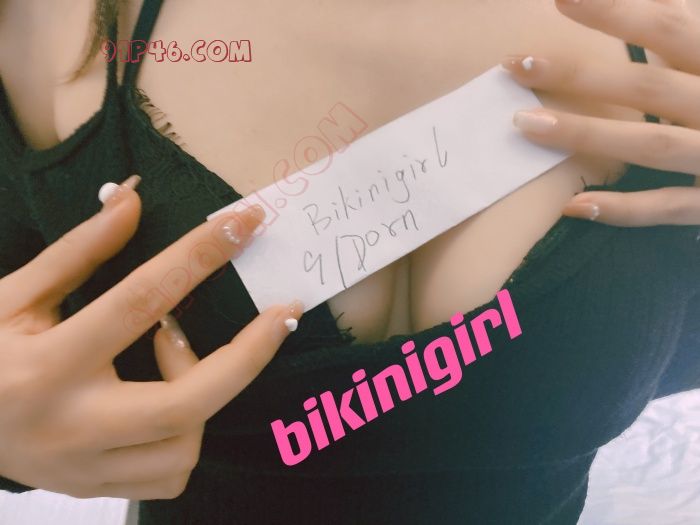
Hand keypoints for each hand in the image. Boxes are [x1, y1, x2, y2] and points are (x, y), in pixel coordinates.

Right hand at [0, 175, 302, 499]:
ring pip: (185, 444)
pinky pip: (170, 474)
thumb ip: (78, 250)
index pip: (142, 299)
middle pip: (188, 399)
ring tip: (173, 354)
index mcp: (46, 363)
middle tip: (280, 314)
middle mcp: (71, 424)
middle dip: (249, 353)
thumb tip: (132, 198)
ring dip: (203, 391)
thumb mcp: (15, 295)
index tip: (246, 223)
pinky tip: (166, 400)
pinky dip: (187, 433)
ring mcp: (86, 468)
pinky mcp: (95, 488)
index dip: (201, 255)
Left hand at [502, 0, 699, 226]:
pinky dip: (622, 209)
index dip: (616, 12)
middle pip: (649, 85)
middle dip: (581, 72)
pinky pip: (667, 207)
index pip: (670, 26)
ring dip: (587, 134)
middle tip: (515, 63)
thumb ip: (684, 28)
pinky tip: (573, 205)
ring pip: (651, 144)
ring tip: (524, 124)